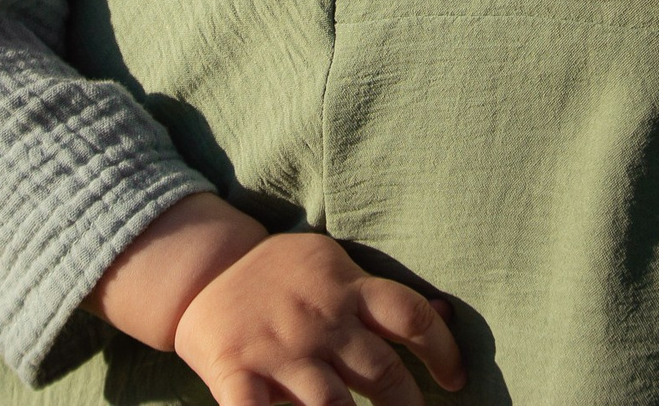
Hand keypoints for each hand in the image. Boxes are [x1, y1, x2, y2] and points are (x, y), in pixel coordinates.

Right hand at [172, 231, 465, 405]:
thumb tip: (444, 317)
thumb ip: (380, 296)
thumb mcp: (332, 265)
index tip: (454, 380)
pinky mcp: (237, 373)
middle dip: (407, 405)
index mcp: (345, 289)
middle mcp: (319, 321)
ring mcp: (278, 351)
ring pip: (332, 405)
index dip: (442, 351)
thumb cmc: (280, 274)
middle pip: (381, 371)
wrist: (203, 269)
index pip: (410, 317)